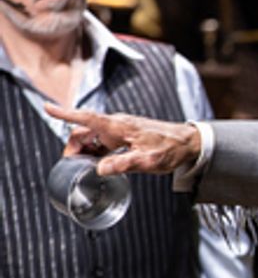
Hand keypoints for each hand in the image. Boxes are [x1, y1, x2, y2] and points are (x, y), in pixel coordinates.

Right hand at [43, 104, 201, 175]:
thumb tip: (100, 169)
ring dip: (84, 150)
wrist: (189, 142)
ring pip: (92, 137)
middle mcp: (117, 125)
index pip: (87, 118)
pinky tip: (98, 163)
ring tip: (83, 167)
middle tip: (72, 165)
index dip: (66, 114)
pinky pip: (103, 142)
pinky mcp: (125, 136)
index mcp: (120, 127)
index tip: (48, 108)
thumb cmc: (171, 148)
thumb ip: (124, 164)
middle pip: (84, 131)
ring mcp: (120, 130)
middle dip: (73, 145)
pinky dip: (96, 151)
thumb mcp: (148, 160)